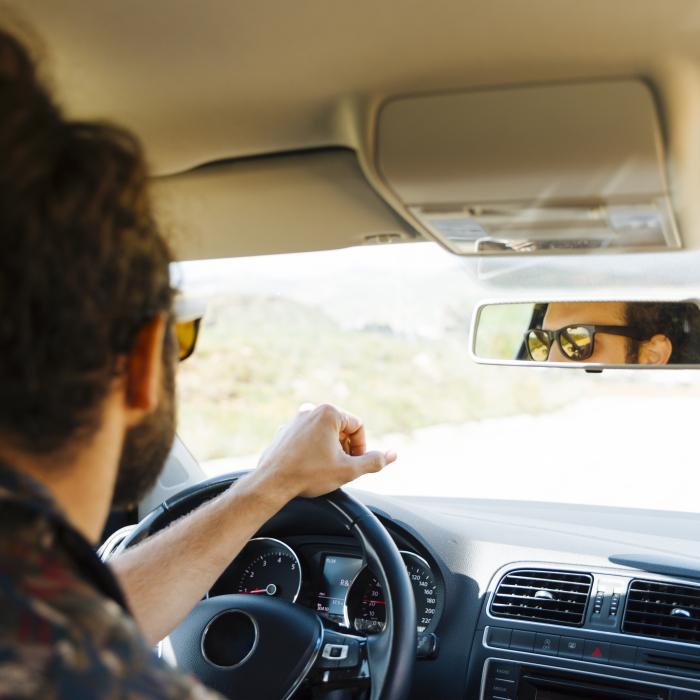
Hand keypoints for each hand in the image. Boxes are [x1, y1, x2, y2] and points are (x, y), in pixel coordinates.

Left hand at [254, 404, 396, 498]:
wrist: (272, 483)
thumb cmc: (308, 474)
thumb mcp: (348, 469)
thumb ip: (374, 461)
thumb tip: (393, 455)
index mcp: (328, 412)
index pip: (358, 427)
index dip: (361, 448)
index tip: (354, 464)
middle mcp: (311, 410)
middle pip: (342, 429)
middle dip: (346, 448)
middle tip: (340, 468)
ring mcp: (295, 420)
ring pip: (325, 434)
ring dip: (331, 450)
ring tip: (325, 468)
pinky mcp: (285, 431)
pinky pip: (309, 438)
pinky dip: (314, 450)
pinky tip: (310, 467)